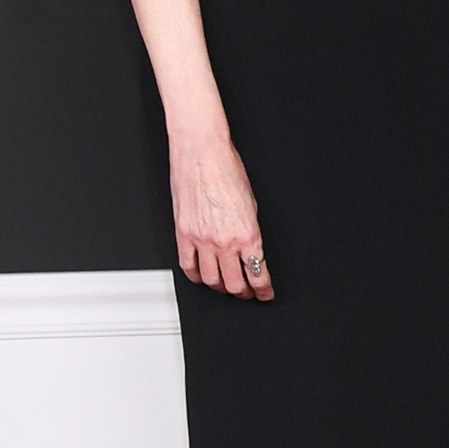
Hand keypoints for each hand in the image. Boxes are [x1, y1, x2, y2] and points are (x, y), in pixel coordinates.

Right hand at [171, 129, 274, 299]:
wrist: (203, 153)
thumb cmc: (228, 170)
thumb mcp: (252, 204)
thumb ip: (250, 230)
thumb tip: (250, 248)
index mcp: (248, 234)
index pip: (258, 274)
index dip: (263, 290)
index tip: (265, 293)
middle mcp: (224, 241)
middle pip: (234, 284)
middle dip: (243, 293)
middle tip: (247, 292)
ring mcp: (201, 240)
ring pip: (211, 280)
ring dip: (221, 287)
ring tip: (226, 286)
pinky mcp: (183, 234)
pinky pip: (188, 266)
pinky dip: (197, 277)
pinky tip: (202, 276)